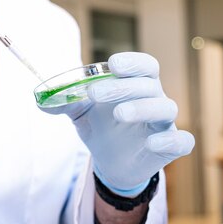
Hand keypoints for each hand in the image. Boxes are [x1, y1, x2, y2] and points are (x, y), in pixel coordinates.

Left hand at [41, 52, 194, 195]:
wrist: (110, 161)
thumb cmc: (100, 125)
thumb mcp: (79, 112)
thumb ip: (62, 102)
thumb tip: (40, 100)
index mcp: (136, 84)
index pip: (145, 65)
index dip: (132, 62)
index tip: (112, 64)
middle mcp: (154, 98)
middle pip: (148, 84)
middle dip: (122, 86)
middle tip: (94, 93)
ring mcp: (163, 123)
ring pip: (166, 108)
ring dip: (142, 108)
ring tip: (119, 114)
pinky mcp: (169, 147)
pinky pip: (182, 141)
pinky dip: (170, 139)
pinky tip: (151, 142)